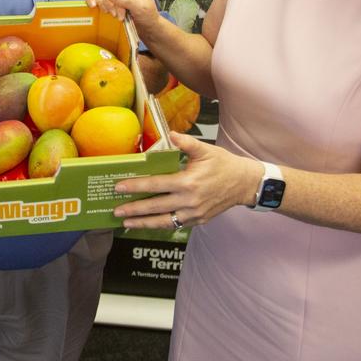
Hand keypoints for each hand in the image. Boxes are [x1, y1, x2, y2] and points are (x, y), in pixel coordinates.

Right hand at [87, 0, 161, 35]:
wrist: (146, 24)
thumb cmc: (147, 15)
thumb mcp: (141, 8)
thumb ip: (127, 0)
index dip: (117, 4)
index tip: (121, 16)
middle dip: (108, 3)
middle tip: (114, 16)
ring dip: (100, 1)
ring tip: (106, 12)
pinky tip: (93, 6)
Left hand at [112, 132, 261, 229]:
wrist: (245, 184)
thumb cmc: (224, 165)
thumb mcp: (206, 150)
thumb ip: (186, 143)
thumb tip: (170, 134)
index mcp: (188, 182)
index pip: (156, 185)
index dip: (136, 187)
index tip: (119, 187)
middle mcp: (189, 201)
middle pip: (156, 207)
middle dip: (134, 209)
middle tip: (115, 210)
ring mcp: (194, 214)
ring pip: (164, 221)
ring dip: (143, 223)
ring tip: (126, 223)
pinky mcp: (197, 221)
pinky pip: (174, 225)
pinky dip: (159, 226)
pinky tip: (146, 225)